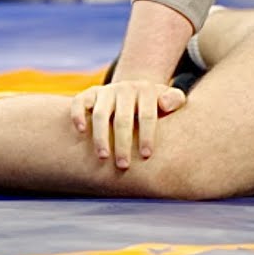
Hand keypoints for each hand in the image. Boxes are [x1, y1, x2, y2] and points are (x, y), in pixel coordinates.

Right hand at [69, 81, 186, 168]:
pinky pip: (79, 102)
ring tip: (103, 157)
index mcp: (146, 91)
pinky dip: (78, 115)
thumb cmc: (156, 105)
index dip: (147, 136)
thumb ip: (175, 100)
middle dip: (123, 143)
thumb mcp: (170, 100)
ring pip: (100, 114)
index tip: (146, 156)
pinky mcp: (89, 94)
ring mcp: (106, 91)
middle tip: (123, 166)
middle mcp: (125, 88)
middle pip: (122, 118)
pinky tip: (82, 132)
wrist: (134, 92)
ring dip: (101, 137)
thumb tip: (165, 104)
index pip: (147, 115)